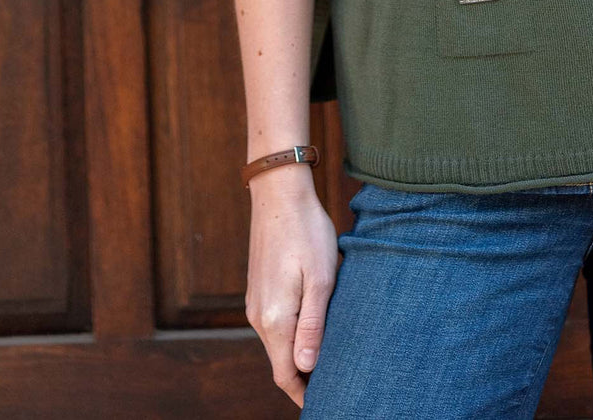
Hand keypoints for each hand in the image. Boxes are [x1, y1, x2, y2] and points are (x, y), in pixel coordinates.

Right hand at [245, 172, 338, 408]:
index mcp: (274, 318)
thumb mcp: (322, 278)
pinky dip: (292, 334)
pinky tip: (314, 325)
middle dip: (304, 376)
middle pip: (280, 362)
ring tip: (330, 355)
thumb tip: (306, 366)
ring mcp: (256, 302)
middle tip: (336, 381)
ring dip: (299, 353)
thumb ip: (313, 325)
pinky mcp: (258, 289)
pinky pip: (275, 324)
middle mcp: (258, 316)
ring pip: (277, 343)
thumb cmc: (307, 231)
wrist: (279, 193)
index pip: (286, 374)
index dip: (305, 393)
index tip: (328, 401)